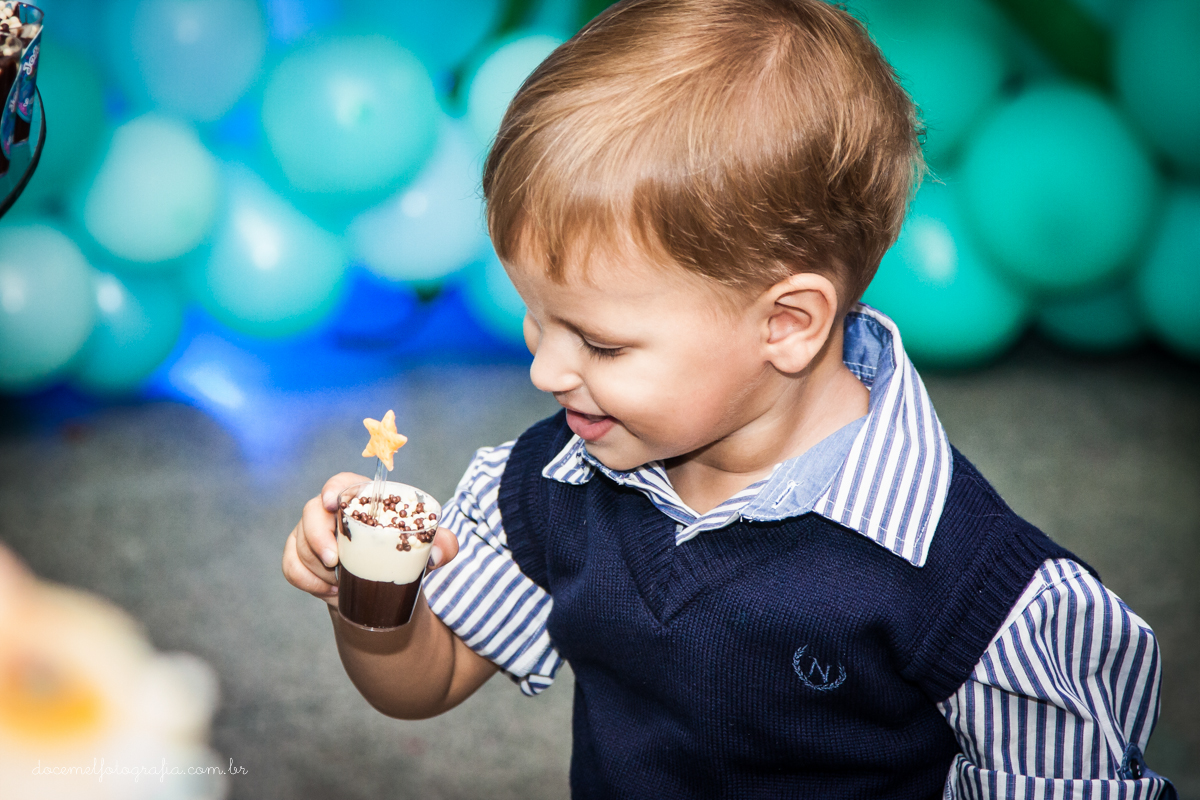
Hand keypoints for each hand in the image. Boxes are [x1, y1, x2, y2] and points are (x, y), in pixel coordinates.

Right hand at [282, 472, 459, 607]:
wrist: (382, 587)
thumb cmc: (402, 555)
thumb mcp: (427, 550)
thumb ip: (443, 546)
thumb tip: (436, 554)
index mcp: (361, 500)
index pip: (340, 483)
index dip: (333, 490)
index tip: (332, 504)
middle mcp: (332, 513)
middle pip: (311, 513)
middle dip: (318, 539)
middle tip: (336, 563)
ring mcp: (312, 534)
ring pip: (300, 544)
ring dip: (319, 568)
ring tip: (343, 582)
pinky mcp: (300, 556)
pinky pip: (290, 567)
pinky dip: (307, 582)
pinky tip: (329, 590)